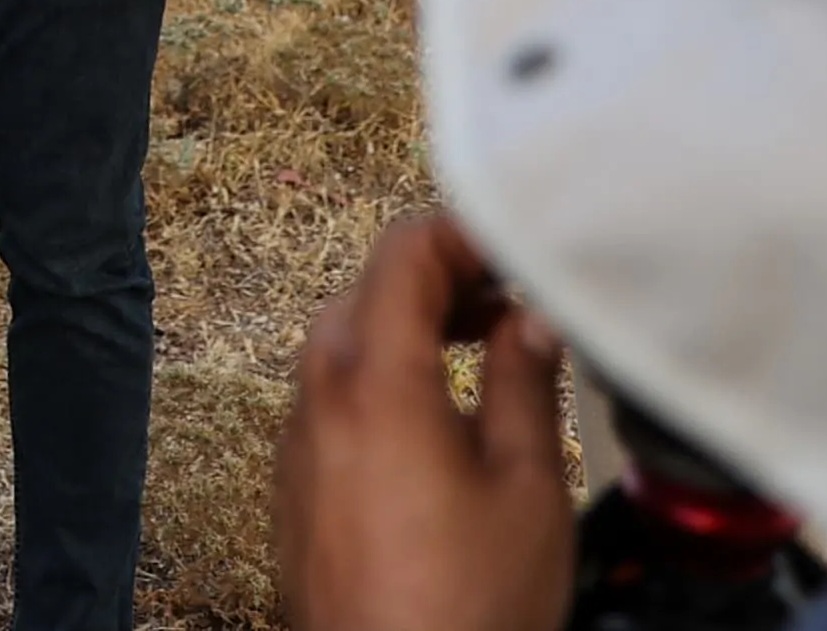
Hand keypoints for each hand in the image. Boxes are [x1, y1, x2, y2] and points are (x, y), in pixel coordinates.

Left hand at [273, 212, 573, 630]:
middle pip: (367, 291)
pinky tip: (432, 417)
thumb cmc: (467, 604)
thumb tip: (531, 317)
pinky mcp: (295, 488)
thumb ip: (524, 381)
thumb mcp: (525, 485)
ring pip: (342, 344)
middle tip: (508, 297)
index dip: (464, 233)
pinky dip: (378, 380)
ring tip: (478, 349)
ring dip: (407, 328)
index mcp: (374, 379)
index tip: (517, 248)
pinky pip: (329, 400)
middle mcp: (319, 398)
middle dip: (438, 278)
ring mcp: (298, 445)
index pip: (404, 252)